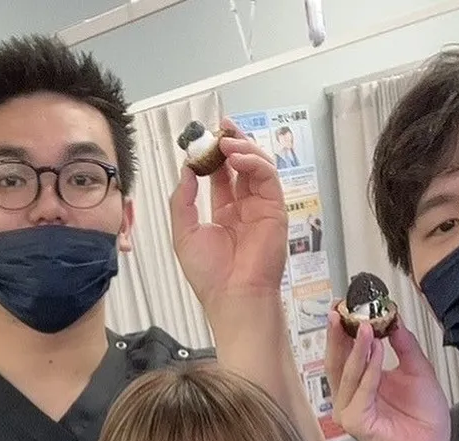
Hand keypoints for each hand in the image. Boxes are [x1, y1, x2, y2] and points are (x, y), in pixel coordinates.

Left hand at [170, 122, 286, 308]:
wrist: (233, 296)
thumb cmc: (210, 275)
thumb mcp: (183, 232)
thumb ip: (183, 200)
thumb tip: (186, 170)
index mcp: (224, 213)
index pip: (222, 174)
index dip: (213, 154)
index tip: (203, 138)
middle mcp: (245, 207)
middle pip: (242, 163)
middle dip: (232, 140)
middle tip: (220, 125)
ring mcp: (262, 207)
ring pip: (257, 165)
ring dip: (242, 146)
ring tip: (226, 140)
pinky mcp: (275, 209)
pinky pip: (268, 176)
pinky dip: (254, 161)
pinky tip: (237, 157)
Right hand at [327, 314, 449, 440]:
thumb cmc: (423, 418)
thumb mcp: (417, 370)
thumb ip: (404, 346)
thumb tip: (394, 319)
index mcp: (361, 382)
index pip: (344, 351)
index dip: (342, 328)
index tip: (345, 304)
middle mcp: (351, 395)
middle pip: (336, 360)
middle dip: (338, 334)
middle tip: (341, 310)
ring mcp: (351, 410)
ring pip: (346, 374)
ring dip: (355, 349)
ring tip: (365, 326)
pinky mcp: (357, 423)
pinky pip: (360, 393)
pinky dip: (368, 371)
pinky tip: (376, 352)